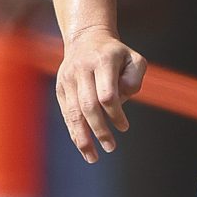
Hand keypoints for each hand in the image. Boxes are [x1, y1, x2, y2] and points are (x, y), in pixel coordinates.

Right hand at [57, 22, 146, 161]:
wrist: (85, 39)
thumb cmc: (116, 54)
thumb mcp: (134, 59)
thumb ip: (135, 77)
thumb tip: (123, 97)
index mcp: (102, 61)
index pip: (107, 94)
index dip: (116, 114)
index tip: (124, 127)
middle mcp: (81, 70)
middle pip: (88, 106)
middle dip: (99, 130)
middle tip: (111, 148)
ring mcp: (68, 79)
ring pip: (73, 113)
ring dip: (82, 137)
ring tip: (92, 158)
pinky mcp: (60, 88)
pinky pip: (66, 114)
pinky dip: (74, 131)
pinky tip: (83, 147)